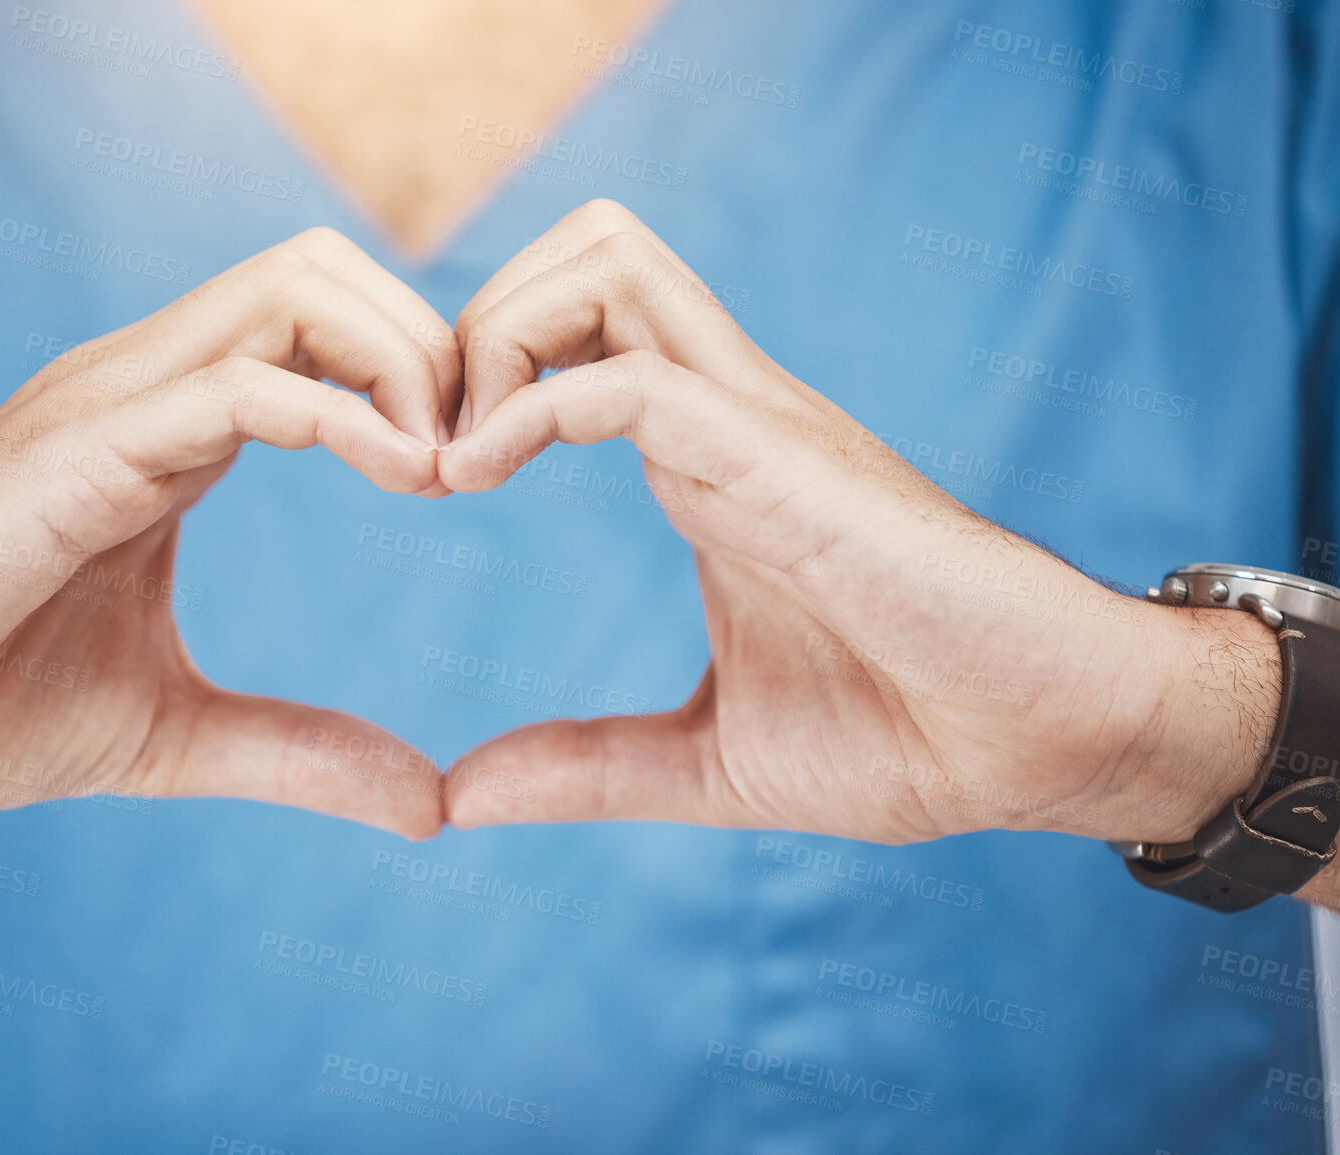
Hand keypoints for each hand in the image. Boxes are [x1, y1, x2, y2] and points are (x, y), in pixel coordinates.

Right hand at [0, 228, 457, 860]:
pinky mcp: (80, 450)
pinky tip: (405, 478)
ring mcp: (111, 403)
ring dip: (404, 361)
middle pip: (325, 268)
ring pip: (295, 288)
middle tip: (478, 461)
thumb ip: (300, 755)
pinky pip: (242, 384)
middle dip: (431, 343)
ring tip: (446, 469)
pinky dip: (347, 416)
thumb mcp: (175, 735)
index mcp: (173, 428)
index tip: (471, 479)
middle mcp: (148, 387)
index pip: (324, 325)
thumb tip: (428, 806)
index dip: (420, 380)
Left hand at [437, 200, 1281, 846]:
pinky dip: (532, 406)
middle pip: (588, 249)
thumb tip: (459, 800)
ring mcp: (759, 425)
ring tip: (451, 458)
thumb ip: (585, 768)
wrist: (1044, 747)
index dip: (476, 377)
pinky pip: (636, 377)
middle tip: (420, 444)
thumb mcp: (706, 760)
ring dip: (498, 335)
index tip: (418, 480)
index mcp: (706, 462)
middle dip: (476, 318)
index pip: (579, 332)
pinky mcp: (784, 461)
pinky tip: (476, 479)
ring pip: (609, 263)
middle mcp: (728, 416)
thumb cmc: (908, 736)